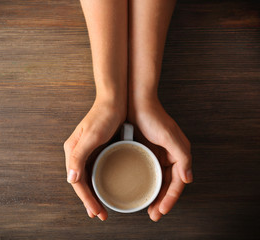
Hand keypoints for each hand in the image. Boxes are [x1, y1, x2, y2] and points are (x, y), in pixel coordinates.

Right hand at [64, 98, 125, 220]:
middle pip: (80, 182)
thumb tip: (71, 179)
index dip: (86, 198)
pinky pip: (94, 171)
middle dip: (89, 200)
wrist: (114, 100)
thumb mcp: (92, 136)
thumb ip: (79, 156)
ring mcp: (86, 151)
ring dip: (93, 195)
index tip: (96, 212)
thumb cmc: (104, 116)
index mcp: (72, 151)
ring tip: (101, 208)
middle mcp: (76, 153)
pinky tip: (104, 189)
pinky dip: (98, 183)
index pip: (77, 181)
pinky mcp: (96, 150)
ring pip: (87, 178)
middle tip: (101, 215)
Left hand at [128, 96, 192, 221]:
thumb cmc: (153, 118)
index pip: (177, 183)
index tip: (161, 211)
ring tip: (148, 208)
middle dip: (162, 201)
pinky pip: (149, 172)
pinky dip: (147, 183)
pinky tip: (140, 190)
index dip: (170, 199)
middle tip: (153, 214)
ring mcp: (158, 155)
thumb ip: (183, 158)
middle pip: (168, 184)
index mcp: (179, 154)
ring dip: (155, 195)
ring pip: (158, 180)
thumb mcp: (170, 137)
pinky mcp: (146, 152)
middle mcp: (170, 156)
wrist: (136, 103)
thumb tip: (188, 179)